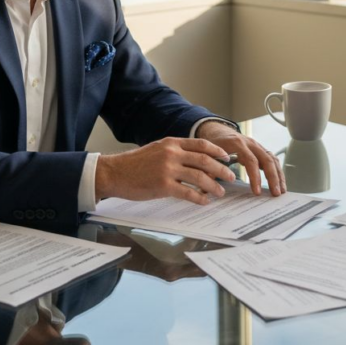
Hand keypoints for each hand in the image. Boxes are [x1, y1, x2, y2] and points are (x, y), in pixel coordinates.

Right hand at [95, 137, 235, 205]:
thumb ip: (175, 152)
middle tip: (230, 177)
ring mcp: (167, 169)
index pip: (201, 144)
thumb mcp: (157, 149)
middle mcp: (172, 153)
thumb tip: (195, 160)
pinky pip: (188, 192)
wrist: (114, 173)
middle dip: (221, 169)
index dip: (217, 151)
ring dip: (214, 186)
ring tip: (220, 192)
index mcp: (171, 143)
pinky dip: (199, 198)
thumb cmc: (134, 164)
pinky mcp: (163, 186)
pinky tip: (205, 202)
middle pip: (205, 160)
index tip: (226, 158)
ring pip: (199, 177)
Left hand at [196, 121, 285, 195]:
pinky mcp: (261, 151)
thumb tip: (208, 188)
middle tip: (275, 193)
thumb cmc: (214, 144)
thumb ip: (209, 170)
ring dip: (278, 175)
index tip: (256, 191)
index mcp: (237, 144)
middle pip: (267, 159)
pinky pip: (273, 160)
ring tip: (281, 191)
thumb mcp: (208, 155)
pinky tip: (280, 183)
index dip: (255, 176)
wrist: (218, 132)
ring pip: (273, 159)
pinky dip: (278, 172)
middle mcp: (250, 143)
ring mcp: (258, 146)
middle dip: (273, 178)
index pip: (251, 160)